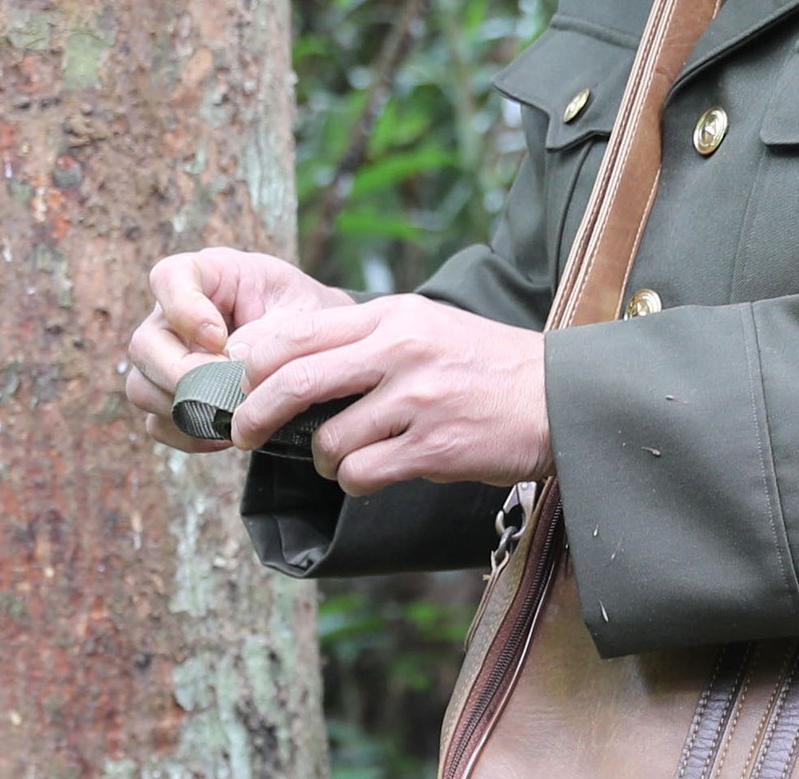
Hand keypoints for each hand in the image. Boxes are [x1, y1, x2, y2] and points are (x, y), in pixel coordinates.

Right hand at [124, 247, 352, 452]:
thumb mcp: (302, 313)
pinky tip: (225, 433)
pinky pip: (158, 423)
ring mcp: (167, 358)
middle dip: (182, 374)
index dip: (184, 310)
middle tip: (225, 390)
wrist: (317, 351)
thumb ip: (271, 332)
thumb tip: (232, 361)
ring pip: (141, 387)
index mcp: (209, 275)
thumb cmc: (308, 317)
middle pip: (145, 343)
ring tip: (232, 415)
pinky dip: (188, 435)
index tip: (219, 338)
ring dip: (183, 409)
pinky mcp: (171, 397)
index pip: (169, 278)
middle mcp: (175, 316)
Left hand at [230, 294, 551, 494]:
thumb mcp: (425, 328)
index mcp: (394, 316)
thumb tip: (286, 362)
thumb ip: (365, 338)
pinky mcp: (434, 447)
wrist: (559, 397)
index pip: (299, 332)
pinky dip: (354, 482)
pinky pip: (363, 474)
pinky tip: (373, 475)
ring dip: (322, 460)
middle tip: (243, 434)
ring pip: (328, 439)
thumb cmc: (485, 365)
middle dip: (255, 414)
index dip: (253, 364)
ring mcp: (417, 399)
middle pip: (296, 380)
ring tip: (343, 459)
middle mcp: (401, 350)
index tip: (239, 386)